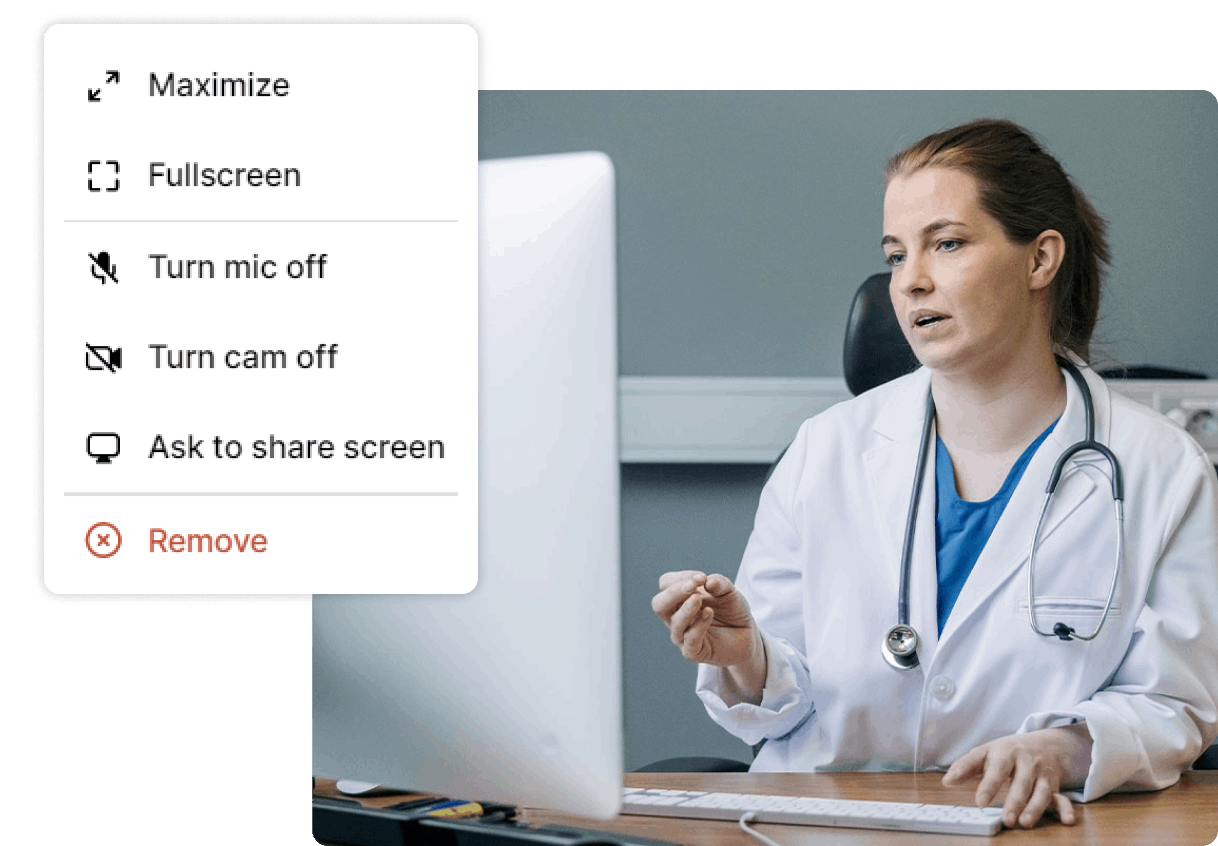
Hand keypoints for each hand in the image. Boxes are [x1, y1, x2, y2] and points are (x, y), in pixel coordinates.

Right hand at [651, 571, 759, 669]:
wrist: (746, 635)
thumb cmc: (731, 610)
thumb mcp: (729, 591)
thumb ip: (720, 583)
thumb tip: (708, 581)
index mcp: (679, 599)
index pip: (666, 584)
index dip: (682, 577)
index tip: (702, 577)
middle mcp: (676, 617)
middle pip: (659, 604)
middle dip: (674, 592)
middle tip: (691, 585)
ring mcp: (683, 636)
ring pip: (675, 623)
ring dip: (686, 609)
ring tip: (699, 599)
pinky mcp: (694, 652)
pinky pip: (690, 640)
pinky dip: (698, 626)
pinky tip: (709, 613)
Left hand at [943, 728, 1090, 828]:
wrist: (1043, 743)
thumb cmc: (1007, 752)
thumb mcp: (985, 753)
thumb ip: (965, 766)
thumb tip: (947, 781)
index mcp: (1006, 752)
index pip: (997, 769)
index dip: (989, 785)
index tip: (979, 802)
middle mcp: (1027, 763)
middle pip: (1021, 783)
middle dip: (1014, 801)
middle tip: (1006, 819)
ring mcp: (1042, 775)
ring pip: (1042, 792)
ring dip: (1035, 808)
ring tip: (1024, 823)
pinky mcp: (1055, 786)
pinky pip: (1063, 798)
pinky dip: (1066, 809)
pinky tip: (1066, 821)